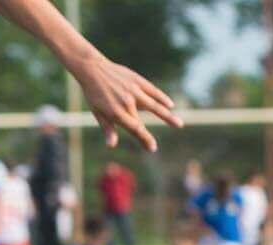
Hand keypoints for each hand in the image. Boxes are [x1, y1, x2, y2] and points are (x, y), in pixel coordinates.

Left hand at [66, 55, 181, 150]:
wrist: (93, 69)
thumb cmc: (94, 93)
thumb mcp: (98, 112)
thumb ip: (107, 128)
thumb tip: (111, 146)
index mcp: (116, 112)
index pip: (134, 130)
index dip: (144, 140)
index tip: (151, 148)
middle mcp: (126, 103)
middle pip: (142, 122)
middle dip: (148, 136)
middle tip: (155, 147)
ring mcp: (133, 91)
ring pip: (155, 106)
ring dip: (168, 116)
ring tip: (179, 124)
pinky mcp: (137, 80)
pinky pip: (153, 91)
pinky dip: (162, 98)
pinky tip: (170, 105)